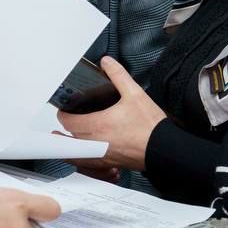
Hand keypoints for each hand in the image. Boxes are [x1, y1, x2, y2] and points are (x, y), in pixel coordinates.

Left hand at [56, 56, 166, 172]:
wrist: (164, 148)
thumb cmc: (150, 126)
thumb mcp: (134, 93)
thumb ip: (118, 75)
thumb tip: (107, 63)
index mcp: (98, 124)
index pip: (68, 121)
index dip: (63, 114)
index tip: (65, 109)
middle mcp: (96, 143)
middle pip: (70, 136)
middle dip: (67, 126)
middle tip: (68, 118)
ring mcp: (102, 156)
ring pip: (76, 153)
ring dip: (71, 144)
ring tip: (66, 138)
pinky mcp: (110, 163)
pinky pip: (88, 164)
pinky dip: (83, 159)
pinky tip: (86, 153)